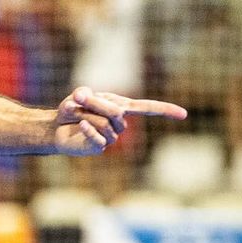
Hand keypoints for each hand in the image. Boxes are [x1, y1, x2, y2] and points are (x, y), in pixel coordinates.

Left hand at [52, 86, 187, 155]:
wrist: (56, 126)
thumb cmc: (72, 109)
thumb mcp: (78, 97)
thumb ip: (84, 95)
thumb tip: (84, 96)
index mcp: (122, 107)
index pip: (147, 108)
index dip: (165, 110)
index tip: (184, 115)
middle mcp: (120, 124)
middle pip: (116, 113)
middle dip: (95, 104)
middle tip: (78, 98)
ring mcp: (112, 137)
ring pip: (106, 124)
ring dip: (87, 115)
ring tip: (75, 114)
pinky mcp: (99, 147)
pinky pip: (99, 138)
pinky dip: (89, 129)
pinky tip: (81, 124)